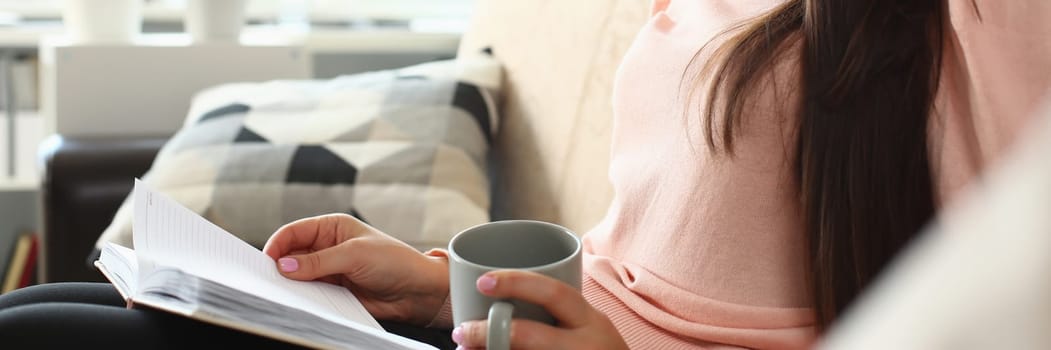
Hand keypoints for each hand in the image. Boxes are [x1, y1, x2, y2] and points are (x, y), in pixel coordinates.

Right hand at [263, 213, 448, 325]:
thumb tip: (285, 266)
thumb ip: (319, 261)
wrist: (418, 292)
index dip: (277, 245)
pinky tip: (297, 303)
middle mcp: (327, 247)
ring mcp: (329, 270)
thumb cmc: (395, 262)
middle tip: (267, 280)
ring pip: (298, 276)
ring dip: (290, 284)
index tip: (265, 261)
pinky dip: (302, 298)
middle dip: (279, 266)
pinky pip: (310, 294)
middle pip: (291, 255)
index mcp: (332, 227)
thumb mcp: (355, 255)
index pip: (294, 232)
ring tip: (281, 293)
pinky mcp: (334, 291)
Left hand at [451, 270, 628, 349]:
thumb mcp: (589, 326)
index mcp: (591, 320)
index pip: (554, 292)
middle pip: (530, 336)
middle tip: (462, 331)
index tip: (483, 281)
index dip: (516, 283)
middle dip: (488, 333)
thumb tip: (500, 300)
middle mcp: (585, 346)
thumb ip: (559, 312)